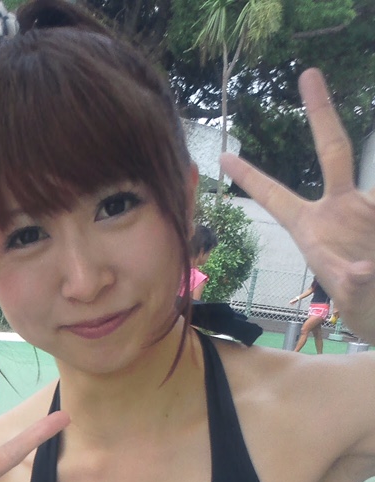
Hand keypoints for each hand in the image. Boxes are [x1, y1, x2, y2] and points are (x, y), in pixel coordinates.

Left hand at [221, 69, 374, 342]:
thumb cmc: (366, 305)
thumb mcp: (354, 299)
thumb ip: (354, 284)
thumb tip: (360, 271)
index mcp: (312, 228)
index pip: (277, 196)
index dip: (252, 178)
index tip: (224, 157)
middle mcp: (340, 207)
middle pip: (334, 151)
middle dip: (321, 112)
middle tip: (307, 74)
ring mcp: (366, 207)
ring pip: (371, 196)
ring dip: (365, 237)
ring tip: (365, 261)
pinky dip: (373, 251)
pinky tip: (373, 257)